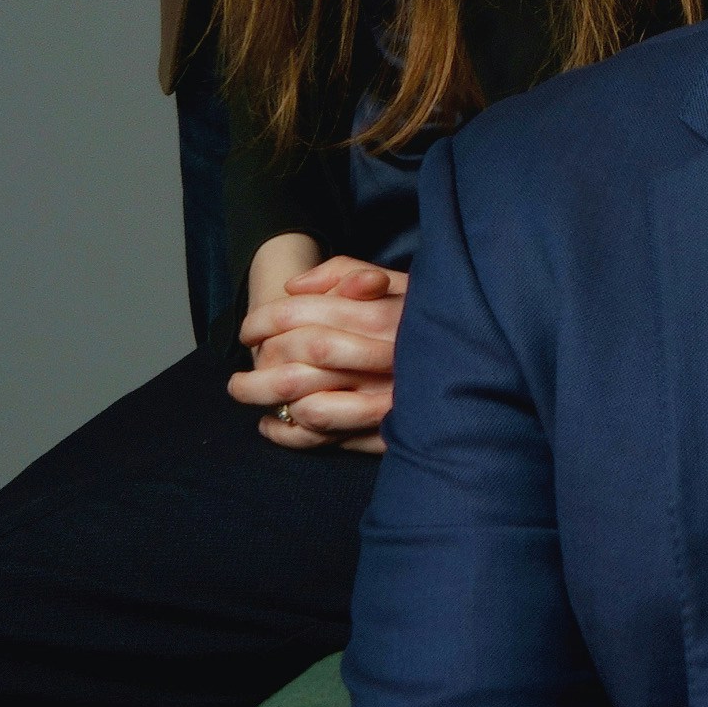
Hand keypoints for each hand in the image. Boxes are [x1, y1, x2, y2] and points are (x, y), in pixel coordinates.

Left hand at [226, 236, 406, 452]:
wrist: (469, 365)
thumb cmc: (415, 317)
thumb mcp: (392, 280)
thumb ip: (346, 272)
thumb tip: (296, 287)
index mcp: (384, 312)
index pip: (308, 312)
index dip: (265, 320)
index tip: (247, 330)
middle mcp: (385, 354)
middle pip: (304, 354)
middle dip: (261, 360)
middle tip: (239, 368)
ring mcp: (384, 395)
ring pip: (307, 399)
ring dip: (265, 397)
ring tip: (244, 392)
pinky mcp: (383, 429)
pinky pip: (322, 434)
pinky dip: (287, 432)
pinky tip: (273, 425)